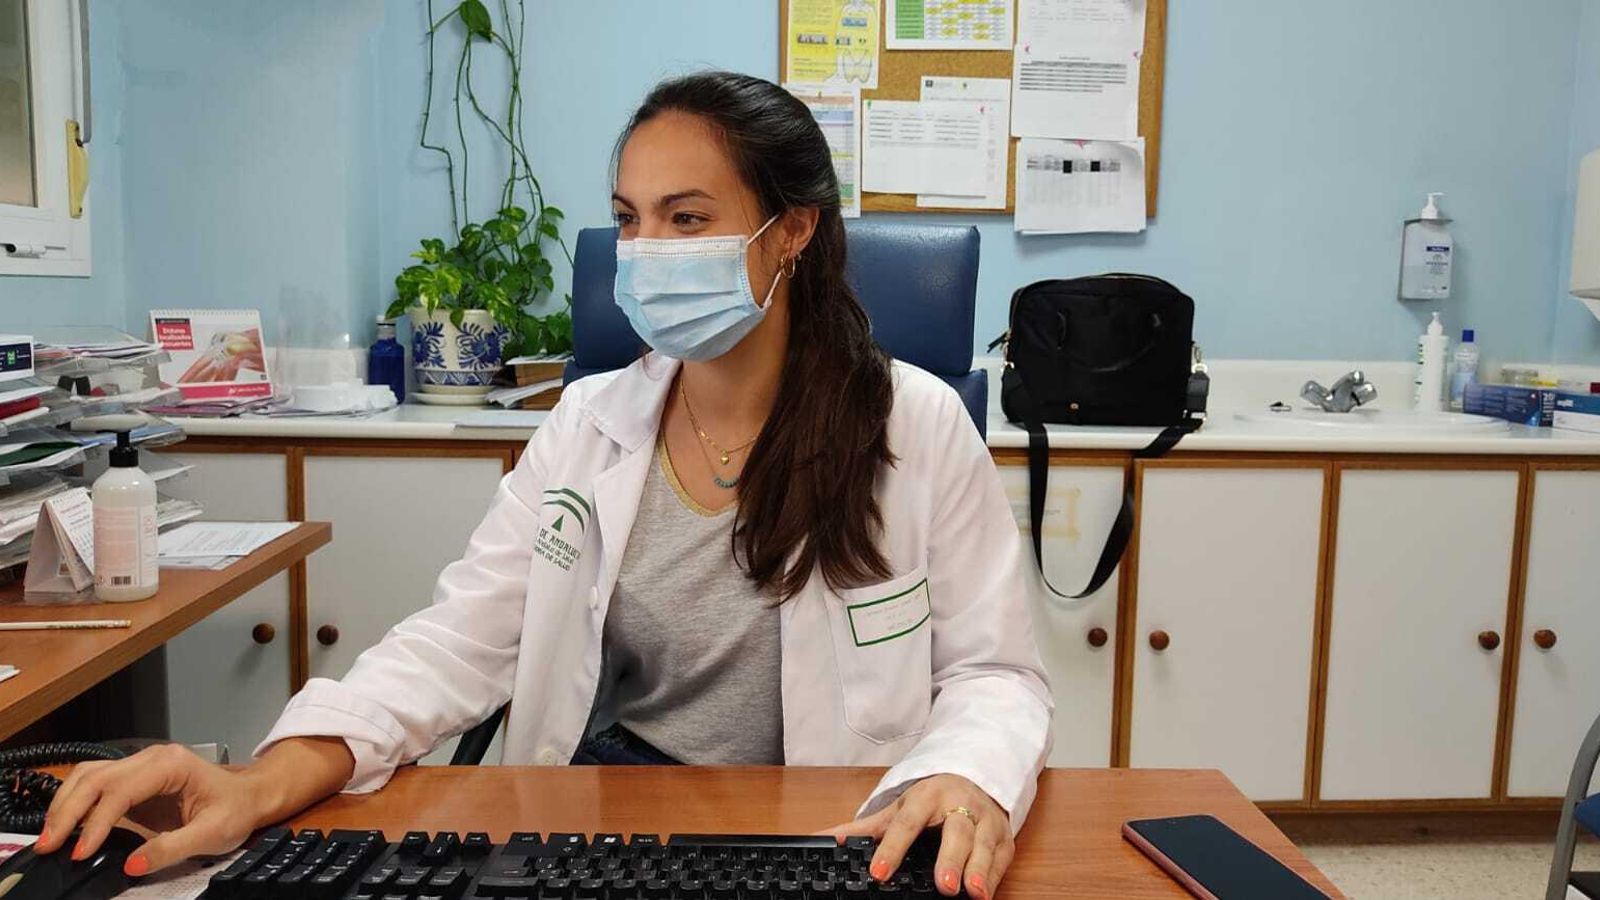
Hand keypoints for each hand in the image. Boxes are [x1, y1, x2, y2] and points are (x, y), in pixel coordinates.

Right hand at [36, 744, 264, 876]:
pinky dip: (74, 802)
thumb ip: (171, 848)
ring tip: (51, 837)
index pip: (121, 790)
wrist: (249, 796)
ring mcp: (140, 766)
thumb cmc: (236, 809)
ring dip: (65, 804)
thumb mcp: (213, 833)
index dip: (98, 822)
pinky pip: (94, 785)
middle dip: (68, 812)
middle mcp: (151, 759)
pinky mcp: (133, 781)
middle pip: (95, 778)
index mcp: (171, 765)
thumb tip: (132, 865)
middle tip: (50, 845)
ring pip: (88, 776)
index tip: (82, 851)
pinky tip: (66, 826)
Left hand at [821, 774, 1012, 898]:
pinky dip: (995, 876)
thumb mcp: (897, 807)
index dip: (892, 848)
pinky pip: (1001, 857)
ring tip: (972, 892)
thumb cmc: (932, 798)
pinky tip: (985, 893)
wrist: (974, 777)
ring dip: (979, 868)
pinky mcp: (1004, 836)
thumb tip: (821, 839)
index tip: (879, 872)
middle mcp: (958, 805)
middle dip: (950, 858)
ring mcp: (985, 820)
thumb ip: (861, 828)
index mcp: (926, 796)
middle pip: (955, 830)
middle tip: (943, 886)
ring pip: (983, 843)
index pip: (906, 822)